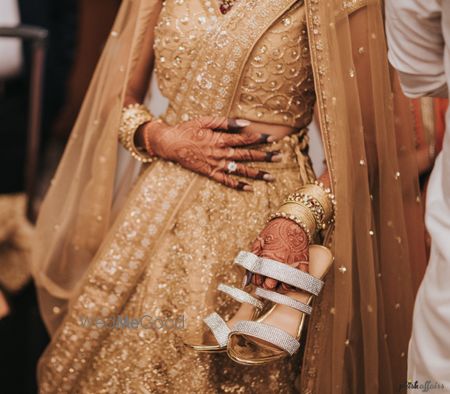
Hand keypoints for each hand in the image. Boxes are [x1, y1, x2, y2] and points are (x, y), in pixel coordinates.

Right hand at [141, 116, 280, 189]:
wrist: (170, 144)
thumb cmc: (188, 129)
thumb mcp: (206, 120)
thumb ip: (226, 122)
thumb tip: (245, 123)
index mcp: (221, 139)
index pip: (245, 139)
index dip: (260, 139)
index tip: (274, 139)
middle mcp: (221, 153)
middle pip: (247, 156)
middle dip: (265, 156)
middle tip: (280, 157)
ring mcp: (216, 165)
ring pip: (240, 171)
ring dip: (257, 173)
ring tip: (272, 176)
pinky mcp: (210, 173)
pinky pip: (226, 182)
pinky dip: (238, 186)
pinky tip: (250, 189)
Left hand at [250, 218, 308, 289]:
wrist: (292, 221)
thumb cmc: (274, 230)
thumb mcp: (259, 242)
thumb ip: (252, 260)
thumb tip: (246, 280)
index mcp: (267, 258)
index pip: (258, 279)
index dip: (257, 281)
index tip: (258, 278)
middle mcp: (281, 263)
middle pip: (271, 285)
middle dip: (267, 284)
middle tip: (267, 279)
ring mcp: (293, 264)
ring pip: (286, 286)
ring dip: (280, 285)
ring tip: (278, 280)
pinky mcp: (304, 264)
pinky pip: (300, 281)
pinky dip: (295, 284)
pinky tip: (290, 280)